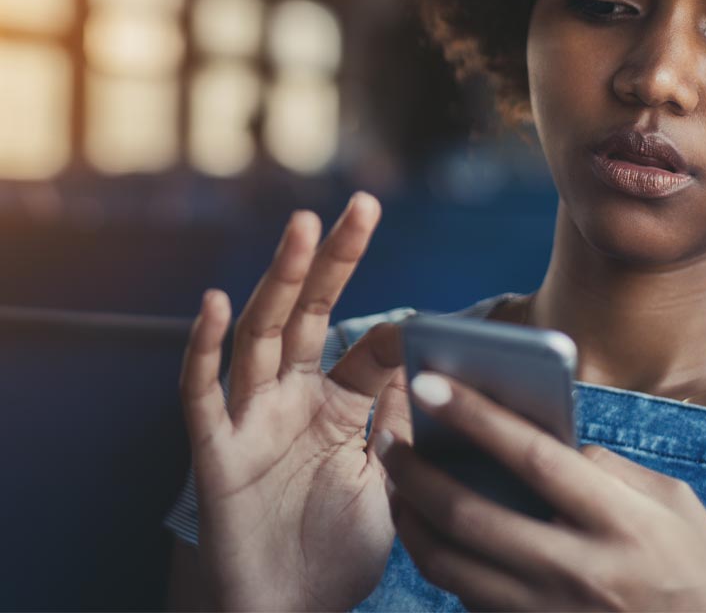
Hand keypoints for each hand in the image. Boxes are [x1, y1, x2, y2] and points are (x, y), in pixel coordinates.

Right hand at [179, 193, 409, 611]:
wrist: (294, 612)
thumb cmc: (338, 549)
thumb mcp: (388, 480)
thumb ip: (399, 422)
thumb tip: (429, 366)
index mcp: (335, 405)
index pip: (364, 348)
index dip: (394, 331)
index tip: (427, 322)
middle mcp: (290, 399)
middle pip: (309, 316)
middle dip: (333, 262)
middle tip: (361, 206)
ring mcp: (250, 419)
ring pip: (260, 336)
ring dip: (280, 281)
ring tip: (304, 228)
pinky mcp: (215, 452)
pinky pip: (202, 394)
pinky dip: (204, 349)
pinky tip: (218, 303)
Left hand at [377, 373, 705, 611]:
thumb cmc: (703, 575)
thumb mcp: (676, 506)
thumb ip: (612, 471)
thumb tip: (554, 447)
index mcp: (620, 522)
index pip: (535, 457)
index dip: (477, 416)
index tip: (430, 381)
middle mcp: (579, 572)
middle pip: (474, 517)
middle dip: (418, 473)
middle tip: (387, 437)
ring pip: (455, 568)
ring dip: (413, 521)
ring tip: (395, 484)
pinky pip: (470, 601)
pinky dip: (441, 563)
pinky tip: (430, 533)